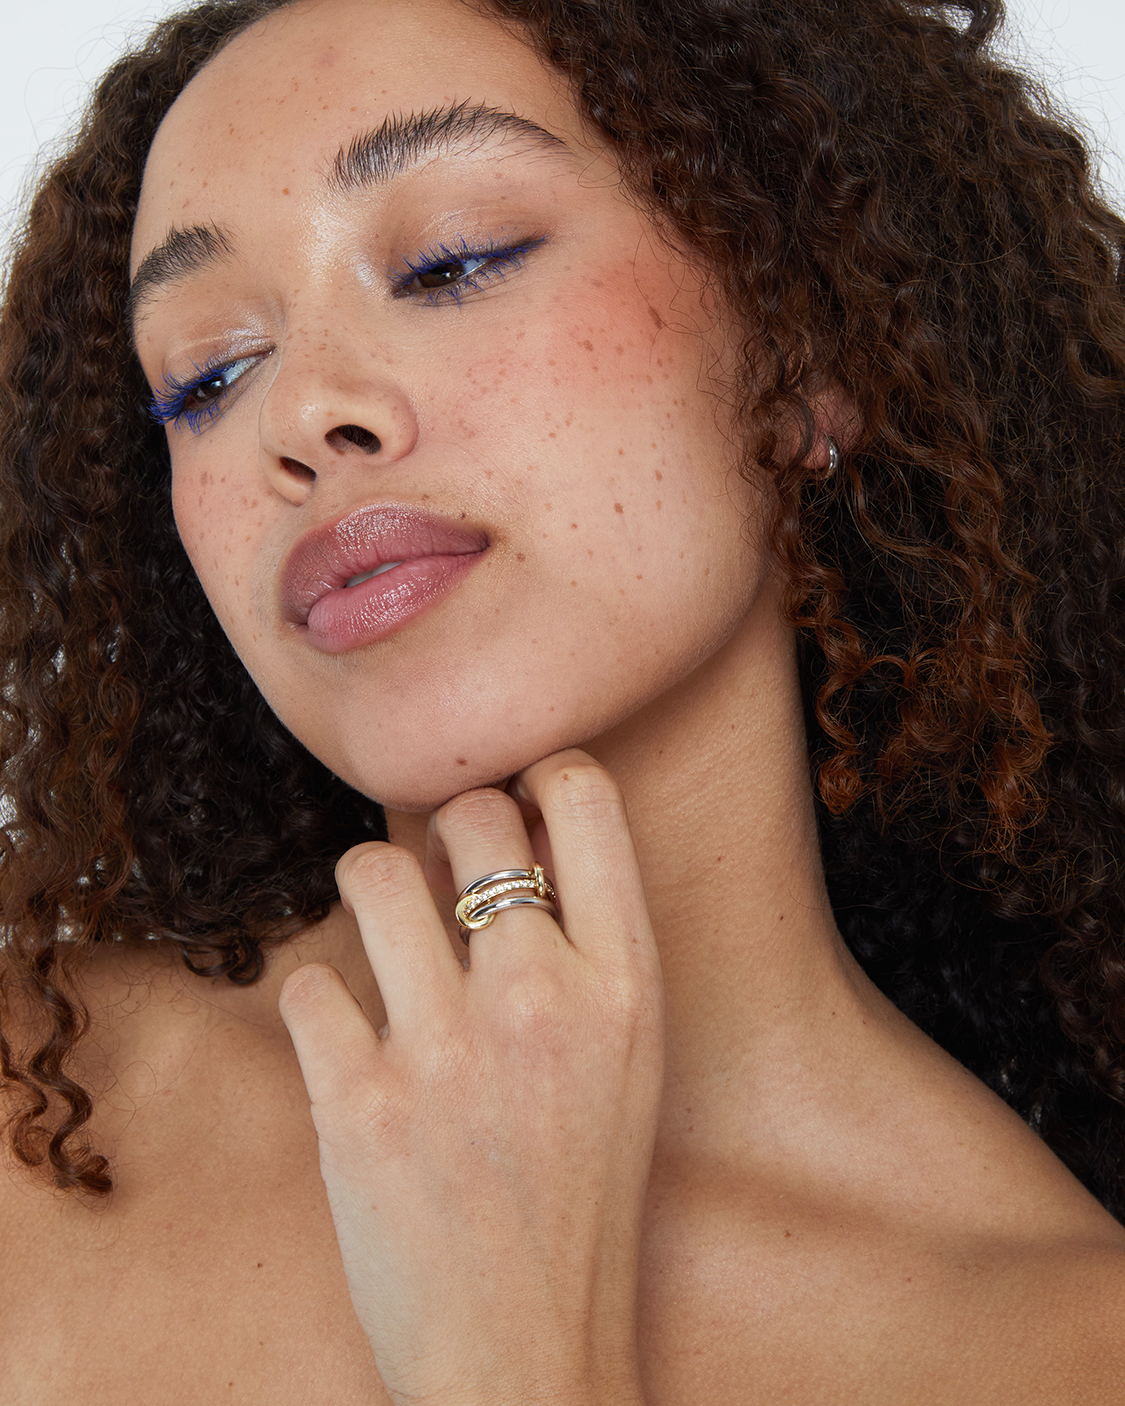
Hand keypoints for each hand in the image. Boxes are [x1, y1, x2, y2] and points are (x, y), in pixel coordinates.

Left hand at [278, 751, 664, 1405]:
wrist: (528, 1356)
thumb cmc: (579, 1203)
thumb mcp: (626, 1063)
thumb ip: (578, 950)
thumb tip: (489, 840)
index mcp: (627, 986)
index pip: (584, 796)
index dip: (535, 775)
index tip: (511, 802)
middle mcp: (543, 1000)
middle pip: (469, 811)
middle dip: (440, 824)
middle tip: (432, 873)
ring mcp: (450, 1052)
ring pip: (371, 869)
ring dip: (365, 888)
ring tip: (377, 934)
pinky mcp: (361, 1106)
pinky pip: (307, 983)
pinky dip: (317, 1006)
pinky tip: (345, 1045)